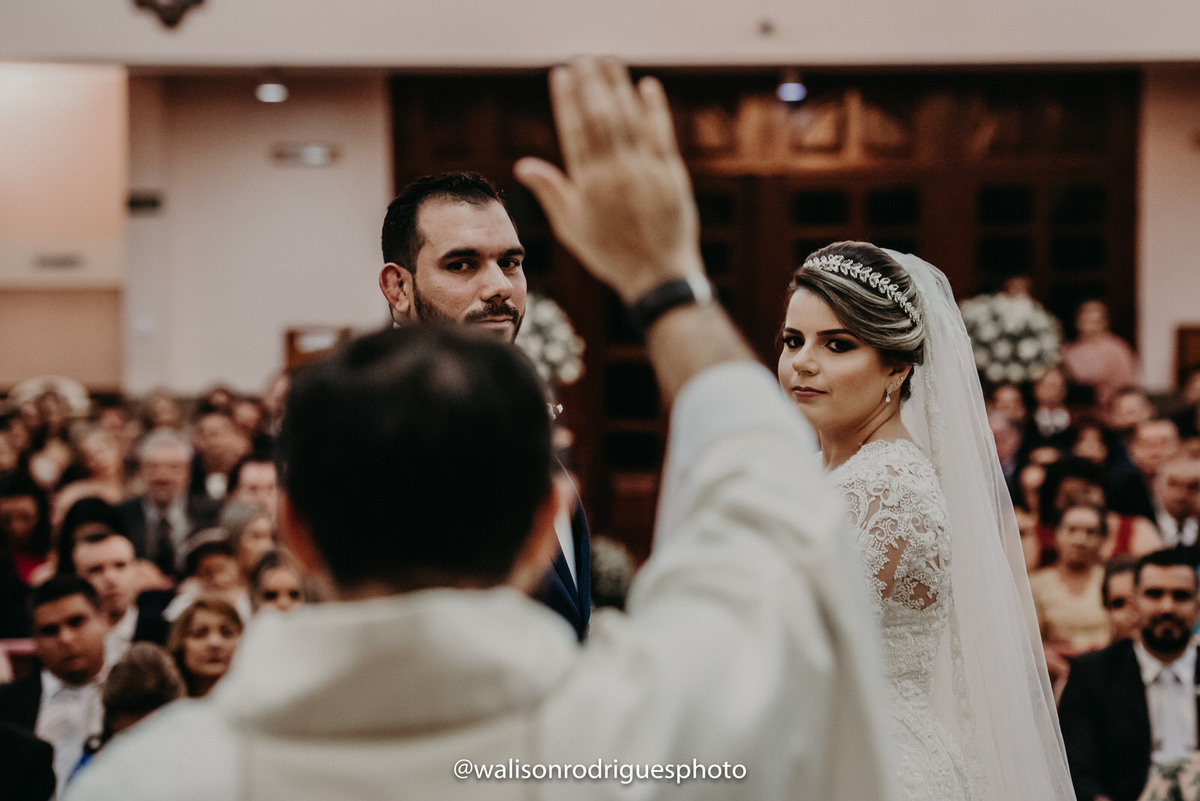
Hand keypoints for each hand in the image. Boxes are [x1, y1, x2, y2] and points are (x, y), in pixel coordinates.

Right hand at [514, 58, 703, 303]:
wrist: (658, 273)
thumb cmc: (611, 253)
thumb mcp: (572, 227)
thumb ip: (551, 191)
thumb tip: (523, 164)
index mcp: (589, 184)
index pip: (575, 131)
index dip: (567, 100)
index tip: (561, 74)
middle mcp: (616, 172)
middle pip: (601, 117)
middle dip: (590, 84)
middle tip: (582, 58)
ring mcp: (646, 170)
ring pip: (629, 118)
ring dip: (618, 86)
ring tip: (608, 61)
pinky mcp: (671, 172)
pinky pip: (660, 132)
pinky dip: (654, 107)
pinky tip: (646, 85)